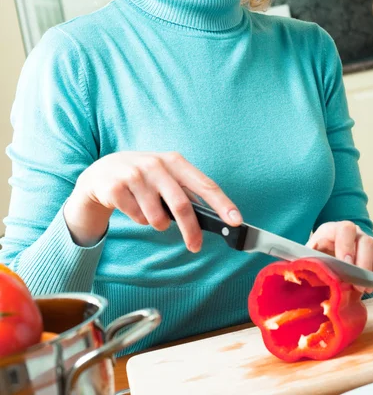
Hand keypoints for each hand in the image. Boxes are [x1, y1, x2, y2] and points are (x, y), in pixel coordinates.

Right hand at [64, 151, 241, 251]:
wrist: (101, 172)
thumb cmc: (142, 177)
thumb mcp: (165, 176)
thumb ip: (186, 192)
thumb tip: (214, 216)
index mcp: (174, 160)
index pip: (204, 184)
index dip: (222, 203)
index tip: (235, 220)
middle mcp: (156, 164)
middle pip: (182, 205)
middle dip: (191, 230)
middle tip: (195, 246)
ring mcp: (134, 175)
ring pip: (157, 217)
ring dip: (158, 223)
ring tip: (150, 212)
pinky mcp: (115, 187)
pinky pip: (137, 218)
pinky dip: (139, 220)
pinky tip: (132, 207)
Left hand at [306, 221, 372, 292]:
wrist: (326, 257)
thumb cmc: (317, 256)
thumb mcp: (308, 256)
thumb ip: (307, 259)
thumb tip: (302, 264)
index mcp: (334, 229)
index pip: (345, 229)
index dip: (347, 246)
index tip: (345, 264)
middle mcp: (354, 231)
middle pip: (365, 240)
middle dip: (363, 264)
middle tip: (357, 284)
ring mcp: (367, 240)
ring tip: (365, 288)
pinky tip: (372, 286)